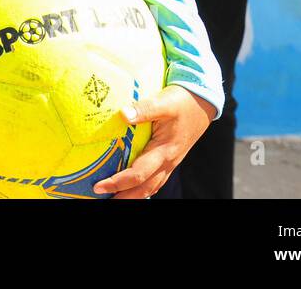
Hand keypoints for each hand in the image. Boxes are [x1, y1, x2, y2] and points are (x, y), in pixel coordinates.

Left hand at [91, 85, 213, 198]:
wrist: (202, 103)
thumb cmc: (181, 102)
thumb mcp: (163, 102)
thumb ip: (144, 108)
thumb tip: (123, 114)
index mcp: (165, 151)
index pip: (138, 174)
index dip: (118, 182)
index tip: (99, 186)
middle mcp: (168, 161)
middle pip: (145, 188)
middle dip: (123, 197)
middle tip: (101, 198)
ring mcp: (171, 162)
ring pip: (151, 187)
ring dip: (133, 195)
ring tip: (114, 198)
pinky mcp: (170, 159)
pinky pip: (156, 179)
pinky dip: (142, 187)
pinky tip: (131, 187)